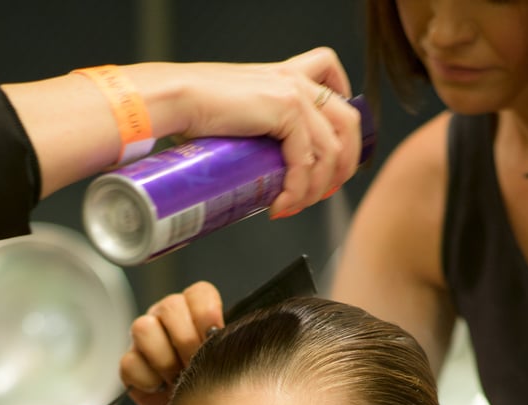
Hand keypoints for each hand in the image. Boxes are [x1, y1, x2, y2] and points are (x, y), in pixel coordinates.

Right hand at [120, 281, 223, 404]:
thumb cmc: (219, 391)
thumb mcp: (233, 364)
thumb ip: (229, 342)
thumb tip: (226, 332)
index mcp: (197, 311)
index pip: (198, 293)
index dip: (206, 314)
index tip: (215, 336)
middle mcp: (168, 319)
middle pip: (169, 306)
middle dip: (186, 340)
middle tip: (196, 364)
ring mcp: (146, 340)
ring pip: (143, 328)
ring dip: (165, 359)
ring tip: (179, 379)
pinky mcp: (131, 365)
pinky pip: (129, 362)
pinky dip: (147, 380)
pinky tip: (161, 389)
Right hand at [170, 49, 361, 216]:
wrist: (178, 99)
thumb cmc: (197, 111)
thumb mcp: (242, 116)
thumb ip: (262, 130)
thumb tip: (268, 171)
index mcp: (289, 76)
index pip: (337, 91)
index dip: (344, 130)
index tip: (331, 164)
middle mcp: (298, 80)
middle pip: (349, 124)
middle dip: (342, 167)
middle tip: (318, 195)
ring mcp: (295, 92)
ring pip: (332, 150)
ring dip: (315, 189)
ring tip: (291, 206)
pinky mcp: (286, 109)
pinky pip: (307, 160)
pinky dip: (297, 190)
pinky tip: (280, 204)